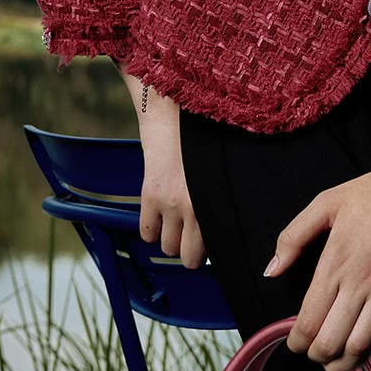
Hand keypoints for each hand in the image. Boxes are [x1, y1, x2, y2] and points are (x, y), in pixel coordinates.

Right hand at [131, 79, 206, 268]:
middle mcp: (196, 206)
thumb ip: (219, 200)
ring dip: (170, 240)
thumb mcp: (221, 173)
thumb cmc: (204, 141)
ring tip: (175, 226)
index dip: (212, 252)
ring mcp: (171, 203)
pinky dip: (151, 230)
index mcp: (218, 201)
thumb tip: (223, 226)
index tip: (211, 249)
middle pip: (190, 256)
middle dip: (190, 253)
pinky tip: (158, 218)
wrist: (175, 114)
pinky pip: (147, 233)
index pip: (216, 246)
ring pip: (168, 247)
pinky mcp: (150, 195)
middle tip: (191, 243)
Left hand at [268, 158, 370, 370]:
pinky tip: (370, 339)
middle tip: (316, 355)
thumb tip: (272, 271)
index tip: (296, 344)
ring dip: (345, 360)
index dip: (297, 343)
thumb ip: (293, 237)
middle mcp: (358, 282)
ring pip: (360, 344)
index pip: (307, 321)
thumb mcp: (325, 203)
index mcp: (333, 263)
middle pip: (330, 341)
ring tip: (338, 360)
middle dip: (317, 356)